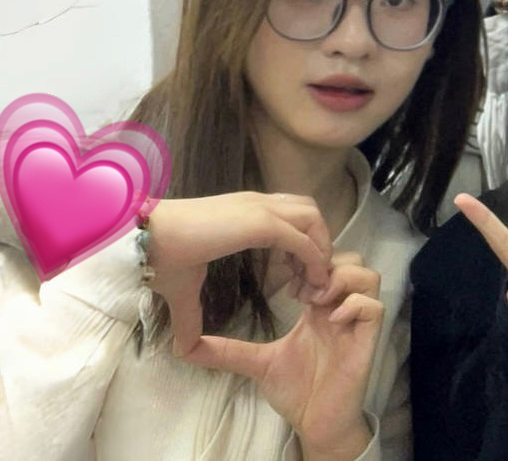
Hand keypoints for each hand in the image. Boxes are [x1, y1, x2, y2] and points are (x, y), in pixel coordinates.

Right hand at [146, 192, 332, 355]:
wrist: (143, 239)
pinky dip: (312, 260)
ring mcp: (261, 209)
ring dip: (318, 251)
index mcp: (245, 211)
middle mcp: (258, 204)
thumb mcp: (182, 290)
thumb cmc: (158, 258)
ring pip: (314, 220)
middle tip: (307, 283)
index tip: (293, 282)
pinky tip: (307, 286)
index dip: (301, 245)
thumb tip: (182, 349)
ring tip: (309, 285)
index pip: (291, 216)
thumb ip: (190, 316)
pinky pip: (303, 239)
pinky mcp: (261, 223)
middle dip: (317, 244)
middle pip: (310, 213)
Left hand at [183, 253, 383, 460]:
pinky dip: (353, 304)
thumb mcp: (258, 363)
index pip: (324, 263)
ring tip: (315, 300)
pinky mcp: (367, 339)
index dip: (307, 258)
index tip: (283, 274)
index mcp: (319, 307)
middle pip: (350, 260)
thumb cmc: (295, 391)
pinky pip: (373, 306)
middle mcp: (340, 308)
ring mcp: (356, 322)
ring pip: (367, 276)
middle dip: (325, 263)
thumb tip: (184, 348)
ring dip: (341, 279)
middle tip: (299, 286)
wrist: (315, 422)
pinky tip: (331, 318)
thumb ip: (227, 351)